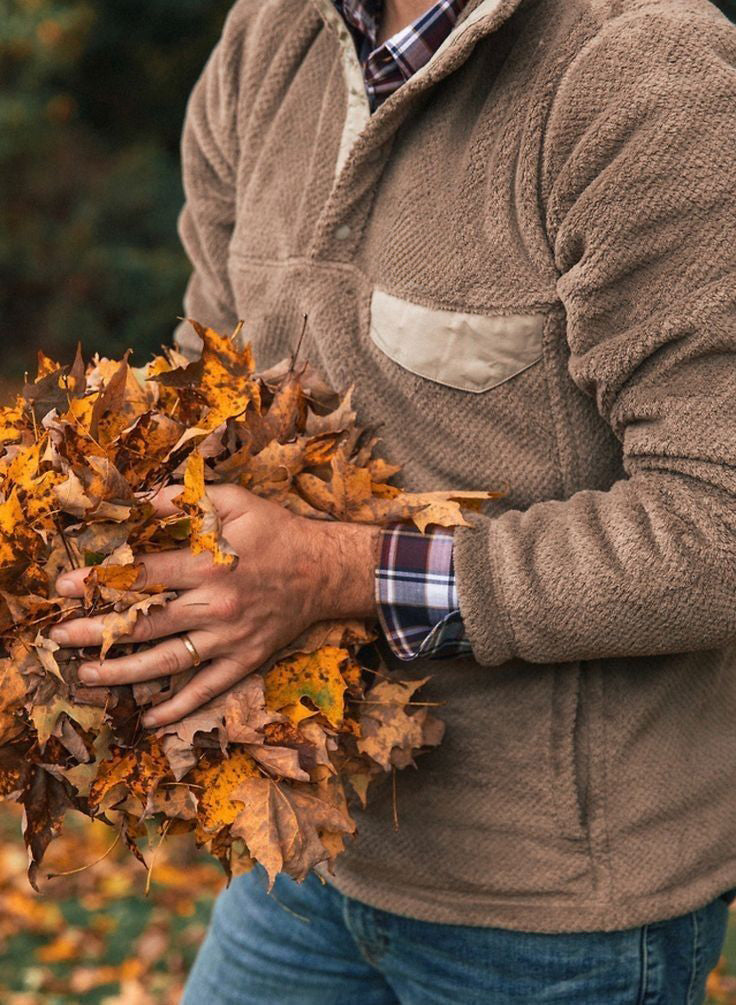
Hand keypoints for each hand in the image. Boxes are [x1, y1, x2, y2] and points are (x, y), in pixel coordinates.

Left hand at [49, 486, 378, 726]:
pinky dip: (178, 706)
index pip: (142, 576)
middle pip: (144, 624)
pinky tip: (149, 718)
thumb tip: (140, 500)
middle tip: (58, 637)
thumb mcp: (236, 501)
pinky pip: (208, 688)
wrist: (326, 570)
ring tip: (86, 676)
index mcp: (209, 565)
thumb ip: (187, 499)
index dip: (100, 582)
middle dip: (96, 632)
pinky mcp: (245, 660)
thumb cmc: (277, 531)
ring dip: (123, 672)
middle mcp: (215, 606)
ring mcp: (228, 639)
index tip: (65, 588)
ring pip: (167, 662)